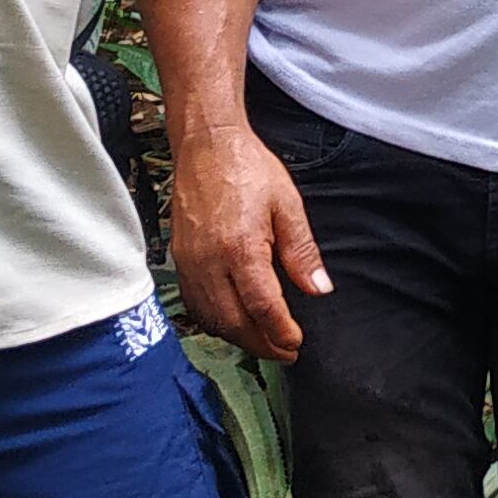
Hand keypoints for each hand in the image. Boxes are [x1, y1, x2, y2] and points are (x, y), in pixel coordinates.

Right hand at [168, 127, 330, 362]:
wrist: (206, 145)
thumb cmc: (247, 169)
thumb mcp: (288, 205)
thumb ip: (302, 252)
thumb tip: (318, 288)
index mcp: (240, 248)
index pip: (262, 306)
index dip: (280, 332)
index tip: (296, 343)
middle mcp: (209, 261)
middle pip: (233, 322)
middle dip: (261, 344)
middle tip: (285, 352)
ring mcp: (189, 262)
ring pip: (211, 318)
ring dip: (238, 337)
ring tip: (264, 342)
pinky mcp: (179, 259)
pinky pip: (194, 304)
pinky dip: (215, 322)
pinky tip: (234, 322)